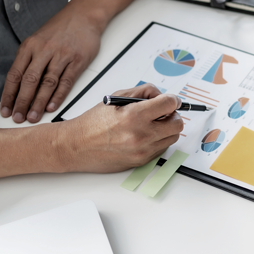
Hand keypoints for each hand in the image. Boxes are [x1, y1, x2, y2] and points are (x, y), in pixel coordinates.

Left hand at [0, 4, 101, 123]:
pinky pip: (66, 81)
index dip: (9, 94)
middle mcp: (43, 50)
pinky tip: (51, 106)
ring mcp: (61, 55)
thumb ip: (30, 59)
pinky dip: (58, 95)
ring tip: (33, 116)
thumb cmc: (61, 29)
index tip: (5, 109)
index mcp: (29, 46)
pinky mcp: (77, 60)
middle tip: (18, 118)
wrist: (84, 15)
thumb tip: (21, 86)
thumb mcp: (39, 39)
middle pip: (29, 81)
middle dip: (22, 102)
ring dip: (39, 102)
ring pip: (47, 83)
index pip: (15, 74)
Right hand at [0, 84, 183, 182]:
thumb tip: (161, 95)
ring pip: (172, 137)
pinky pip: (162, 148)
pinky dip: (158, 140)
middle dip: (172, 115)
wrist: (76, 146)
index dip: (172, 99)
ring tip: (151, 124)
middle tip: (162, 112)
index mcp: (134, 116)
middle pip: (177, 124)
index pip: (169, 104)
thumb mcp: (116, 98)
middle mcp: (141, 135)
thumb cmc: (93, 122)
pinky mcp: (141, 161)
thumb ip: (142, 92)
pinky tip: (144, 135)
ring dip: (167, 128)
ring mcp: (143, 150)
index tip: (171, 100)